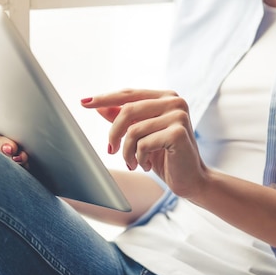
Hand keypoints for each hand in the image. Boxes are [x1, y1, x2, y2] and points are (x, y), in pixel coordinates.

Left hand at [81, 89, 206, 198]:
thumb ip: (124, 118)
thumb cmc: (165, 156)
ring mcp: (178, 115)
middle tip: (110, 150)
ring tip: (134, 163)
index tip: (84, 102)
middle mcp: (174, 101)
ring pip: (133, 130)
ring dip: (127, 152)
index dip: (106, 98)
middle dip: (114, 133)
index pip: (129, 94)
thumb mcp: (141, 135)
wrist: (191, 180)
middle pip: (128, 110)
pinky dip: (139, 158)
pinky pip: (143, 143)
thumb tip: (99, 106)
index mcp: (166, 97)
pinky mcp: (178, 132)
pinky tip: (146, 165)